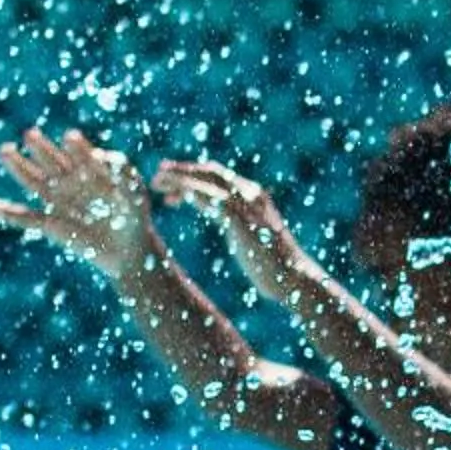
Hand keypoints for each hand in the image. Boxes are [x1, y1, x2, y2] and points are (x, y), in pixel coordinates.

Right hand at [0, 125, 155, 286]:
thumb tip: (103, 156)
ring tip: (5, 151)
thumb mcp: (134, 192)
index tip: (71, 138)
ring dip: (19, 167)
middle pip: (50, 161)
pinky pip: (26, 218)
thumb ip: (122, 173)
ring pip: (34, 181)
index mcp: (88, 168)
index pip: (80, 154)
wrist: (129, 247)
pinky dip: (8, 213)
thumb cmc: (135, 214)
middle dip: (41, 148)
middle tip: (30, 135)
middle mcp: (68, 180)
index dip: (75, 147)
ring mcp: (57, 200)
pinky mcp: (50, 224)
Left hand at [153, 155, 308, 306]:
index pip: (218, 177)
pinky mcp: (239, 219)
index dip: (192, 176)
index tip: (170, 183)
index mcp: (252, 197)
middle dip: (182, 170)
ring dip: (179, 179)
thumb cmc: (273, 266)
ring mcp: (246, 204)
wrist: (293, 279)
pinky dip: (190, 193)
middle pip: (209, 172)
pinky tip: (174, 197)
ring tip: (157, 182)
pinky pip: (210, 199)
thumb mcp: (250, 237)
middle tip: (157, 174)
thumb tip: (230, 226)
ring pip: (206, 181)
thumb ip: (239, 225)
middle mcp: (250, 194)